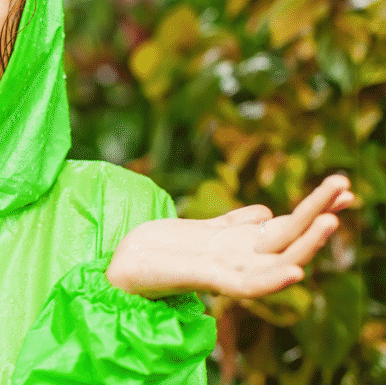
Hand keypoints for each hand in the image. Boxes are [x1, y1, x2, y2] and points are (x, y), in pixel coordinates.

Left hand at [105, 175, 354, 299]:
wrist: (125, 264)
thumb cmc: (164, 248)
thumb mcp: (206, 228)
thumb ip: (237, 223)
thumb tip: (267, 211)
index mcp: (243, 244)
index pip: (288, 225)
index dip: (316, 207)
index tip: (344, 188)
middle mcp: (241, 258)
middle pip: (289, 236)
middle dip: (319, 213)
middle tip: (347, 188)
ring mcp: (226, 270)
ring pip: (276, 259)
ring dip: (305, 243)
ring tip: (330, 222)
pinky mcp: (205, 278)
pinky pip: (245, 285)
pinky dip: (271, 280)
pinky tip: (295, 271)